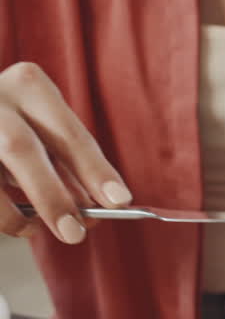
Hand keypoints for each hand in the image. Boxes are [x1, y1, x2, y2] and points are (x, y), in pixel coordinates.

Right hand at [0, 62, 131, 242]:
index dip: (95, 169)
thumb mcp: (42, 134)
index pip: (69, 133)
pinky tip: (20, 224)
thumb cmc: (13, 126)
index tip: (119, 200)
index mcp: (29, 85)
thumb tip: (93, 208)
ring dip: (16, 211)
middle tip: (76, 233)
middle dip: (51, 195)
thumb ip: (66, 166)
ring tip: (40, 230)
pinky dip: (4, 214)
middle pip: (21, 148)